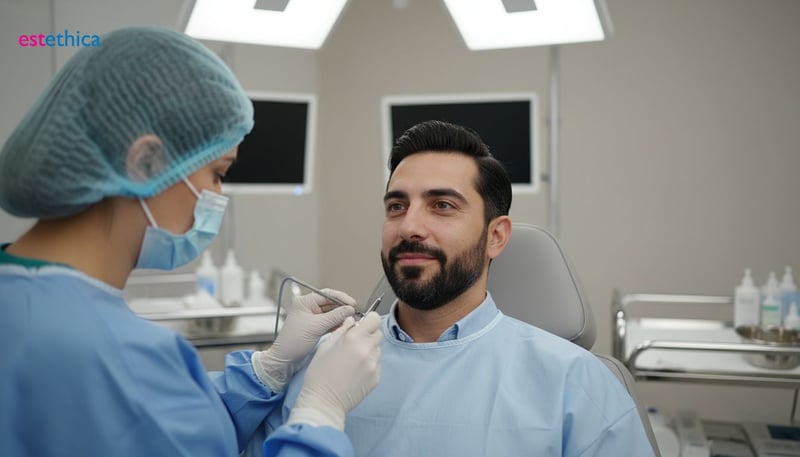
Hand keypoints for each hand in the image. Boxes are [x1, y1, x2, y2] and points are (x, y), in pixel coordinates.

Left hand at [252, 289, 355, 391]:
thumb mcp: (316, 327)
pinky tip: (343, 327)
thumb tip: (349, 309)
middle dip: (343, 308)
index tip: (353, 304)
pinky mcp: (316, 327)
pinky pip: (331, 322)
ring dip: (341, 317)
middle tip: (354, 313)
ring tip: (350, 321)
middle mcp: (308, 307)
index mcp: (304, 302)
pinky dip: (338, 324)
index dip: (341, 298)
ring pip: (332, 313)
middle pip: (331, 303)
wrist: (285, 359)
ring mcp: (313, 317)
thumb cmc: (292, 342)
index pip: (327, 294)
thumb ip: (334, 317)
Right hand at [287, 312, 382, 430]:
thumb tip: (352, 320)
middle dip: (368, 335)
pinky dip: (369, 365)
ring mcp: (373, 365)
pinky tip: (355, 372)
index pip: (374, 319)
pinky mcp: (376, 378)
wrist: (323, 402)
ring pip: (377, 349)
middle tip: (355, 343)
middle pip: (378, 334)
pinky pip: (376, 364)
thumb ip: (342, 330)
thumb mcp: (325, 346)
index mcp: (353, 339)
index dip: (369, 321)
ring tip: (353, 360)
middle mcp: (367, 350)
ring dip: (369, 350)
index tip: (362, 326)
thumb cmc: (319, 373)